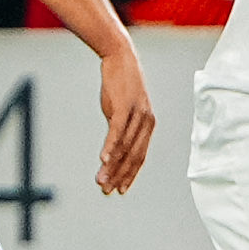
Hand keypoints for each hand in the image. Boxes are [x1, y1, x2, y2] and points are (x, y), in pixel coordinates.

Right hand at [94, 46, 155, 193]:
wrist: (120, 58)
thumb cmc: (120, 86)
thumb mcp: (122, 110)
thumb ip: (121, 129)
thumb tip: (113, 148)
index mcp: (148, 125)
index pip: (139, 156)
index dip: (130, 175)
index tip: (120, 189)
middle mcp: (146, 122)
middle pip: (132, 156)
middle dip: (119, 176)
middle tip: (107, 191)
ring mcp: (136, 114)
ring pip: (123, 147)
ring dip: (111, 167)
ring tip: (101, 181)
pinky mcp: (123, 107)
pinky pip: (117, 132)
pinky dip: (110, 147)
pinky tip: (103, 160)